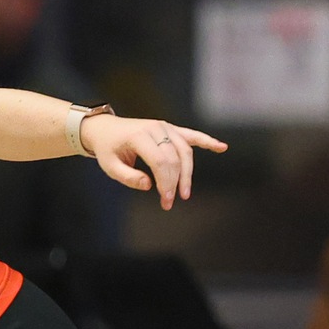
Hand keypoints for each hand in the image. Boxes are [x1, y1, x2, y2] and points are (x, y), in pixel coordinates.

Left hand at [80, 114, 226, 211]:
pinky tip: (222, 148)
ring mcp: (165, 127)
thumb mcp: (109, 166)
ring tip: (185, 192)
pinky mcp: (171, 129)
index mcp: (139, 136)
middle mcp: (156, 129)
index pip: (160, 161)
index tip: (166, 199)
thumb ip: (127, 177)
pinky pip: (192, 135)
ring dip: (188, 173)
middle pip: (174, 157)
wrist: (105, 129)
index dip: (166, 182)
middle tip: (170, 201)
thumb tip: (149, 186)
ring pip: (185, 150)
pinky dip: (207, 141)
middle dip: (175, 182)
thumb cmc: (108, 149)